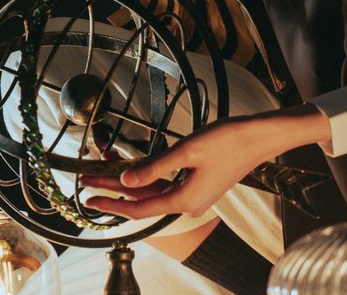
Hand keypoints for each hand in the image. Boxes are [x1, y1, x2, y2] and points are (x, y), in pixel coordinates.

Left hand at [80, 105, 329, 219]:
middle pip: (142, 201)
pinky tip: (134, 165)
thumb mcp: (186, 151)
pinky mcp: (198, 186)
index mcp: (184, 200)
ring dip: (129, 181)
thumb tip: (125, 181)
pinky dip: (148, 176)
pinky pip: (166, 185)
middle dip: (113, 189)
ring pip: (153, 192)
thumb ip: (153, 168)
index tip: (87, 196)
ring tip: (104, 167)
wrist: (259, 138)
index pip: (138, 207)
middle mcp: (188, 204)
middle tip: (86, 180)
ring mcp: (194, 196)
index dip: (111, 202)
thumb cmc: (227, 140)